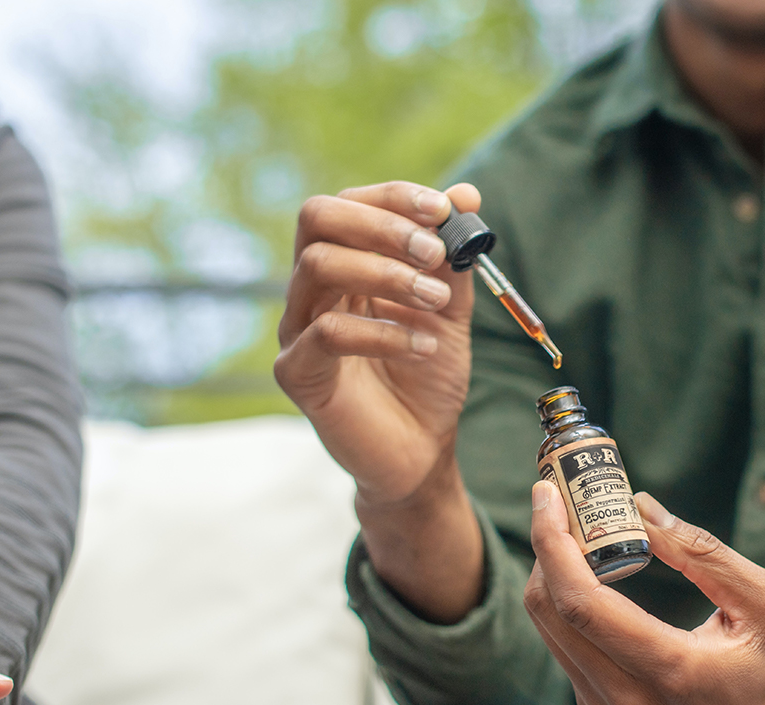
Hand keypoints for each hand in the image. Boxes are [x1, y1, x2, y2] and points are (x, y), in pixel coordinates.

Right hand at [276, 181, 485, 620]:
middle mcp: (313, 290)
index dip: (393, 197)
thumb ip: (453, 257)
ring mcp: (298, 330)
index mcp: (346, 265)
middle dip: (382, 225)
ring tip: (437, 302)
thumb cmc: (428, 377)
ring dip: (389, 274)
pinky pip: (326, 332)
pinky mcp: (298, 374)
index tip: (442, 210)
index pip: (348, 204)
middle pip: (316, 218)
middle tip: (434, 254)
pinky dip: (384, 332)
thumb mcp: (449, 310)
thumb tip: (466, 194)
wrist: (421, 450)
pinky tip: (423, 347)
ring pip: (318, 266)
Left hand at [525, 482, 764, 704]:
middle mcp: (625, 698)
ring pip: (548, 628)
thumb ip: (705, 554)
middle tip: (559, 501)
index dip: (552, 542)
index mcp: (668, 669)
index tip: (546, 494)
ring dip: (549, 571)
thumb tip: (640, 508)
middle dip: (544, 545)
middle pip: (549, 610)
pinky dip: (563, 601)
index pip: (581, 601)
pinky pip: (563, 646)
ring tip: (573, 529)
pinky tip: (586, 571)